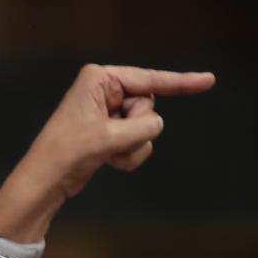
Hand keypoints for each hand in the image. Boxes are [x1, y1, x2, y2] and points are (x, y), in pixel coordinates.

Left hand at [0, 64, 215, 237]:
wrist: (47, 179)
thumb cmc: (69, 151)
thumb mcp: (111, 136)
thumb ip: (144, 126)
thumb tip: (156, 124)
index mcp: (101, 78)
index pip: (150, 79)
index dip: (182, 82)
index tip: (209, 80)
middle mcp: (105, 89)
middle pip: (148, 106)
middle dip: (137, 128)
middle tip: (110, 138)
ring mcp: (108, 110)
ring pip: (146, 127)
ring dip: (132, 146)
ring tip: (107, 153)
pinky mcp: (110, 130)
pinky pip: (137, 141)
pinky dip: (128, 155)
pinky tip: (108, 161)